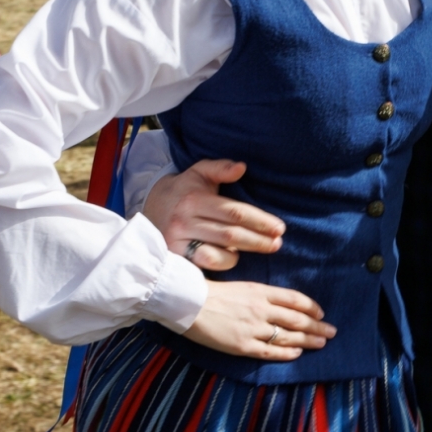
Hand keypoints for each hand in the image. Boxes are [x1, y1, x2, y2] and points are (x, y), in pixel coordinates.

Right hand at [143, 159, 284, 270]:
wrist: (152, 206)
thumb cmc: (185, 189)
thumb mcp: (199, 172)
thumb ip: (220, 168)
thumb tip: (242, 167)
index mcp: (194, 199)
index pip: (234, 212)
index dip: (259, 221)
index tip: (279, 227)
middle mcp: (185, 221)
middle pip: (230, 234)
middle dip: (258, 240)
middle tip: (278, 243)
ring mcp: (178, 241)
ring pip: (218, 253)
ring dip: (243, 252)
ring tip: (263, 248)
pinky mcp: (175, 256)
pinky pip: (205, 264)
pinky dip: (223, 262)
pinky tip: (234, 256)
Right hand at [182, 282, 333, 360]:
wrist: (188, 303)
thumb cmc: (211, 291)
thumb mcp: (242, 286)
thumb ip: (261, 294)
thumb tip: (280, 303)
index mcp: (261, 291)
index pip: (295, 299)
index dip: (311, 307)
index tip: (321, 313)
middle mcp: (262, 309)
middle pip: (297, 319)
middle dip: (317, 326)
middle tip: (332, 332)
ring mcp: (253, 328)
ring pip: (288, 336)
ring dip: (308, 340)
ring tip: (322, 343)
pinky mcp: (242, 346)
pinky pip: (270, 352)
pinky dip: (286, 354)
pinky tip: (298, 354)